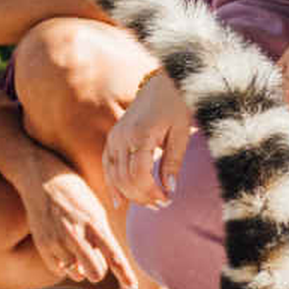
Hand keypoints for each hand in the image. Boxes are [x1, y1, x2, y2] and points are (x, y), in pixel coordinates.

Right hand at [18, 162, 130, 288]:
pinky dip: (63, 264)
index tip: (132, 288)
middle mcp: (76, 233)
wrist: (42, 179)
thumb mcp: (95, 211)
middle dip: (98, 270)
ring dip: (79, 265)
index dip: (125, 275)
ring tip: (73, 242)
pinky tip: (62, 245)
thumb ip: (99, 241)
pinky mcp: (43, 245)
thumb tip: (91, 273)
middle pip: (95, 272)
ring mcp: (57, 240)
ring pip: (77, 273)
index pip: (114, 255)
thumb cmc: (75, 196)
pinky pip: (59, 270)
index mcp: (95, 223)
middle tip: (94, 257)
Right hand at [105, 69, 193, 208]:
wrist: (162, 84)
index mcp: (140, 133)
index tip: (167, 200)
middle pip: (125, 178)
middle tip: (161, 204)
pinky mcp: (112, 138)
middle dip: (143, 196)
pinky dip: (112, 185)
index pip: (139, 174)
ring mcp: (114, 137)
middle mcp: (122, 136)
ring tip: (149, 203)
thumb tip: (169, 190)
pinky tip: (119, 202)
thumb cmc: (176, 106)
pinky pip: (107, 166)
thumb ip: (173, 162)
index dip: (151, 192)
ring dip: (130, 194)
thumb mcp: (181, 133)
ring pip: (114, 175)